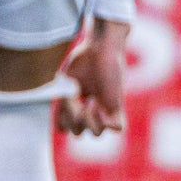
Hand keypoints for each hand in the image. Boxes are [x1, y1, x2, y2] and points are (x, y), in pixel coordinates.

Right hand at [56, 17, 128, 136]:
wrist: (101, 47)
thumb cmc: (83, 60)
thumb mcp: (66, 84)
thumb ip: (65, 106)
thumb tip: (64, 130)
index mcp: (75, 104)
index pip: (65, 127)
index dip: (62, 122)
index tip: (64, 104)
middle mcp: (89, 109)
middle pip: (78, 133)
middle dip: (74, 123)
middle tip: (77, 102)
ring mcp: (104, 108)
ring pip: (97, 134)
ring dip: (90, 121)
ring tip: (91, 101)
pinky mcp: (117, 104)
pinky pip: (117, 128)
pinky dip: (107, 122)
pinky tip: (100, 106)